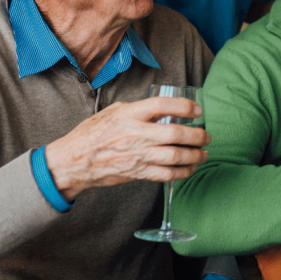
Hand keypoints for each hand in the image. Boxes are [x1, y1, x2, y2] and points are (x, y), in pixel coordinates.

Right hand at [44, 96, 210, 201]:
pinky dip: (182, 172)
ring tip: (204, 153)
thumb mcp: (115, 112)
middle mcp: (135, 134)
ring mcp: (137, 155)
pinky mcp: (137, 172)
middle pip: (175, 133)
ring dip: (195, 155)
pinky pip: (166, 174)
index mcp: (130, 114)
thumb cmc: (93, 133)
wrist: (73, 161)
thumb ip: (140, 109)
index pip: (163, 105)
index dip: (185, 106)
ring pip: (175, 156)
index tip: (197, 110)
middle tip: (206, 136)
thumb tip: (165, 108)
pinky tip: (190, 167)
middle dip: (197, 135)